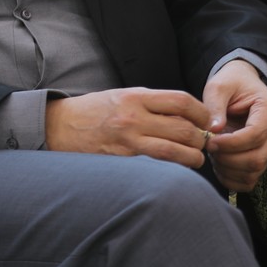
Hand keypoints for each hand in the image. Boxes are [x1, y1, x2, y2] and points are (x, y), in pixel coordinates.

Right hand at [44, 87, 210, 168]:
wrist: (59, 127)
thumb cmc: (94, 112)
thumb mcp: (122, 97)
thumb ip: (152, 104)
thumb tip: (187, 115)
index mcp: (135, 97)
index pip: (182, 101)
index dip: (202, 113)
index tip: (207, 121)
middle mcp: (133, 118)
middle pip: (184, 129)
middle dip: (201, 138)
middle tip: (203, 142)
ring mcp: (128, 142)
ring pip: (176, 152)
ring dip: (193, 158)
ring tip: (195, 159)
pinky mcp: (123, 162)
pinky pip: (158, 167)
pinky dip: (174, 169)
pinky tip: (176, 170)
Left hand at [202, 59, 266, 191]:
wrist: (241, 84)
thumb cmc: (230, 83)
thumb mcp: (218, 86)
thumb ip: (215, 105)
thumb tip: (214, 130)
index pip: (255, 135)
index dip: (231, 143)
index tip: (210, 141)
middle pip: (258, 158)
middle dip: (228, 159)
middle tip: (209, 147)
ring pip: (255, 171)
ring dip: (228, 169)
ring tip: (213, 153)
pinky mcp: (263, 156)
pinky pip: (251, 179)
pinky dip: (232, 179)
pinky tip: (218, 165)